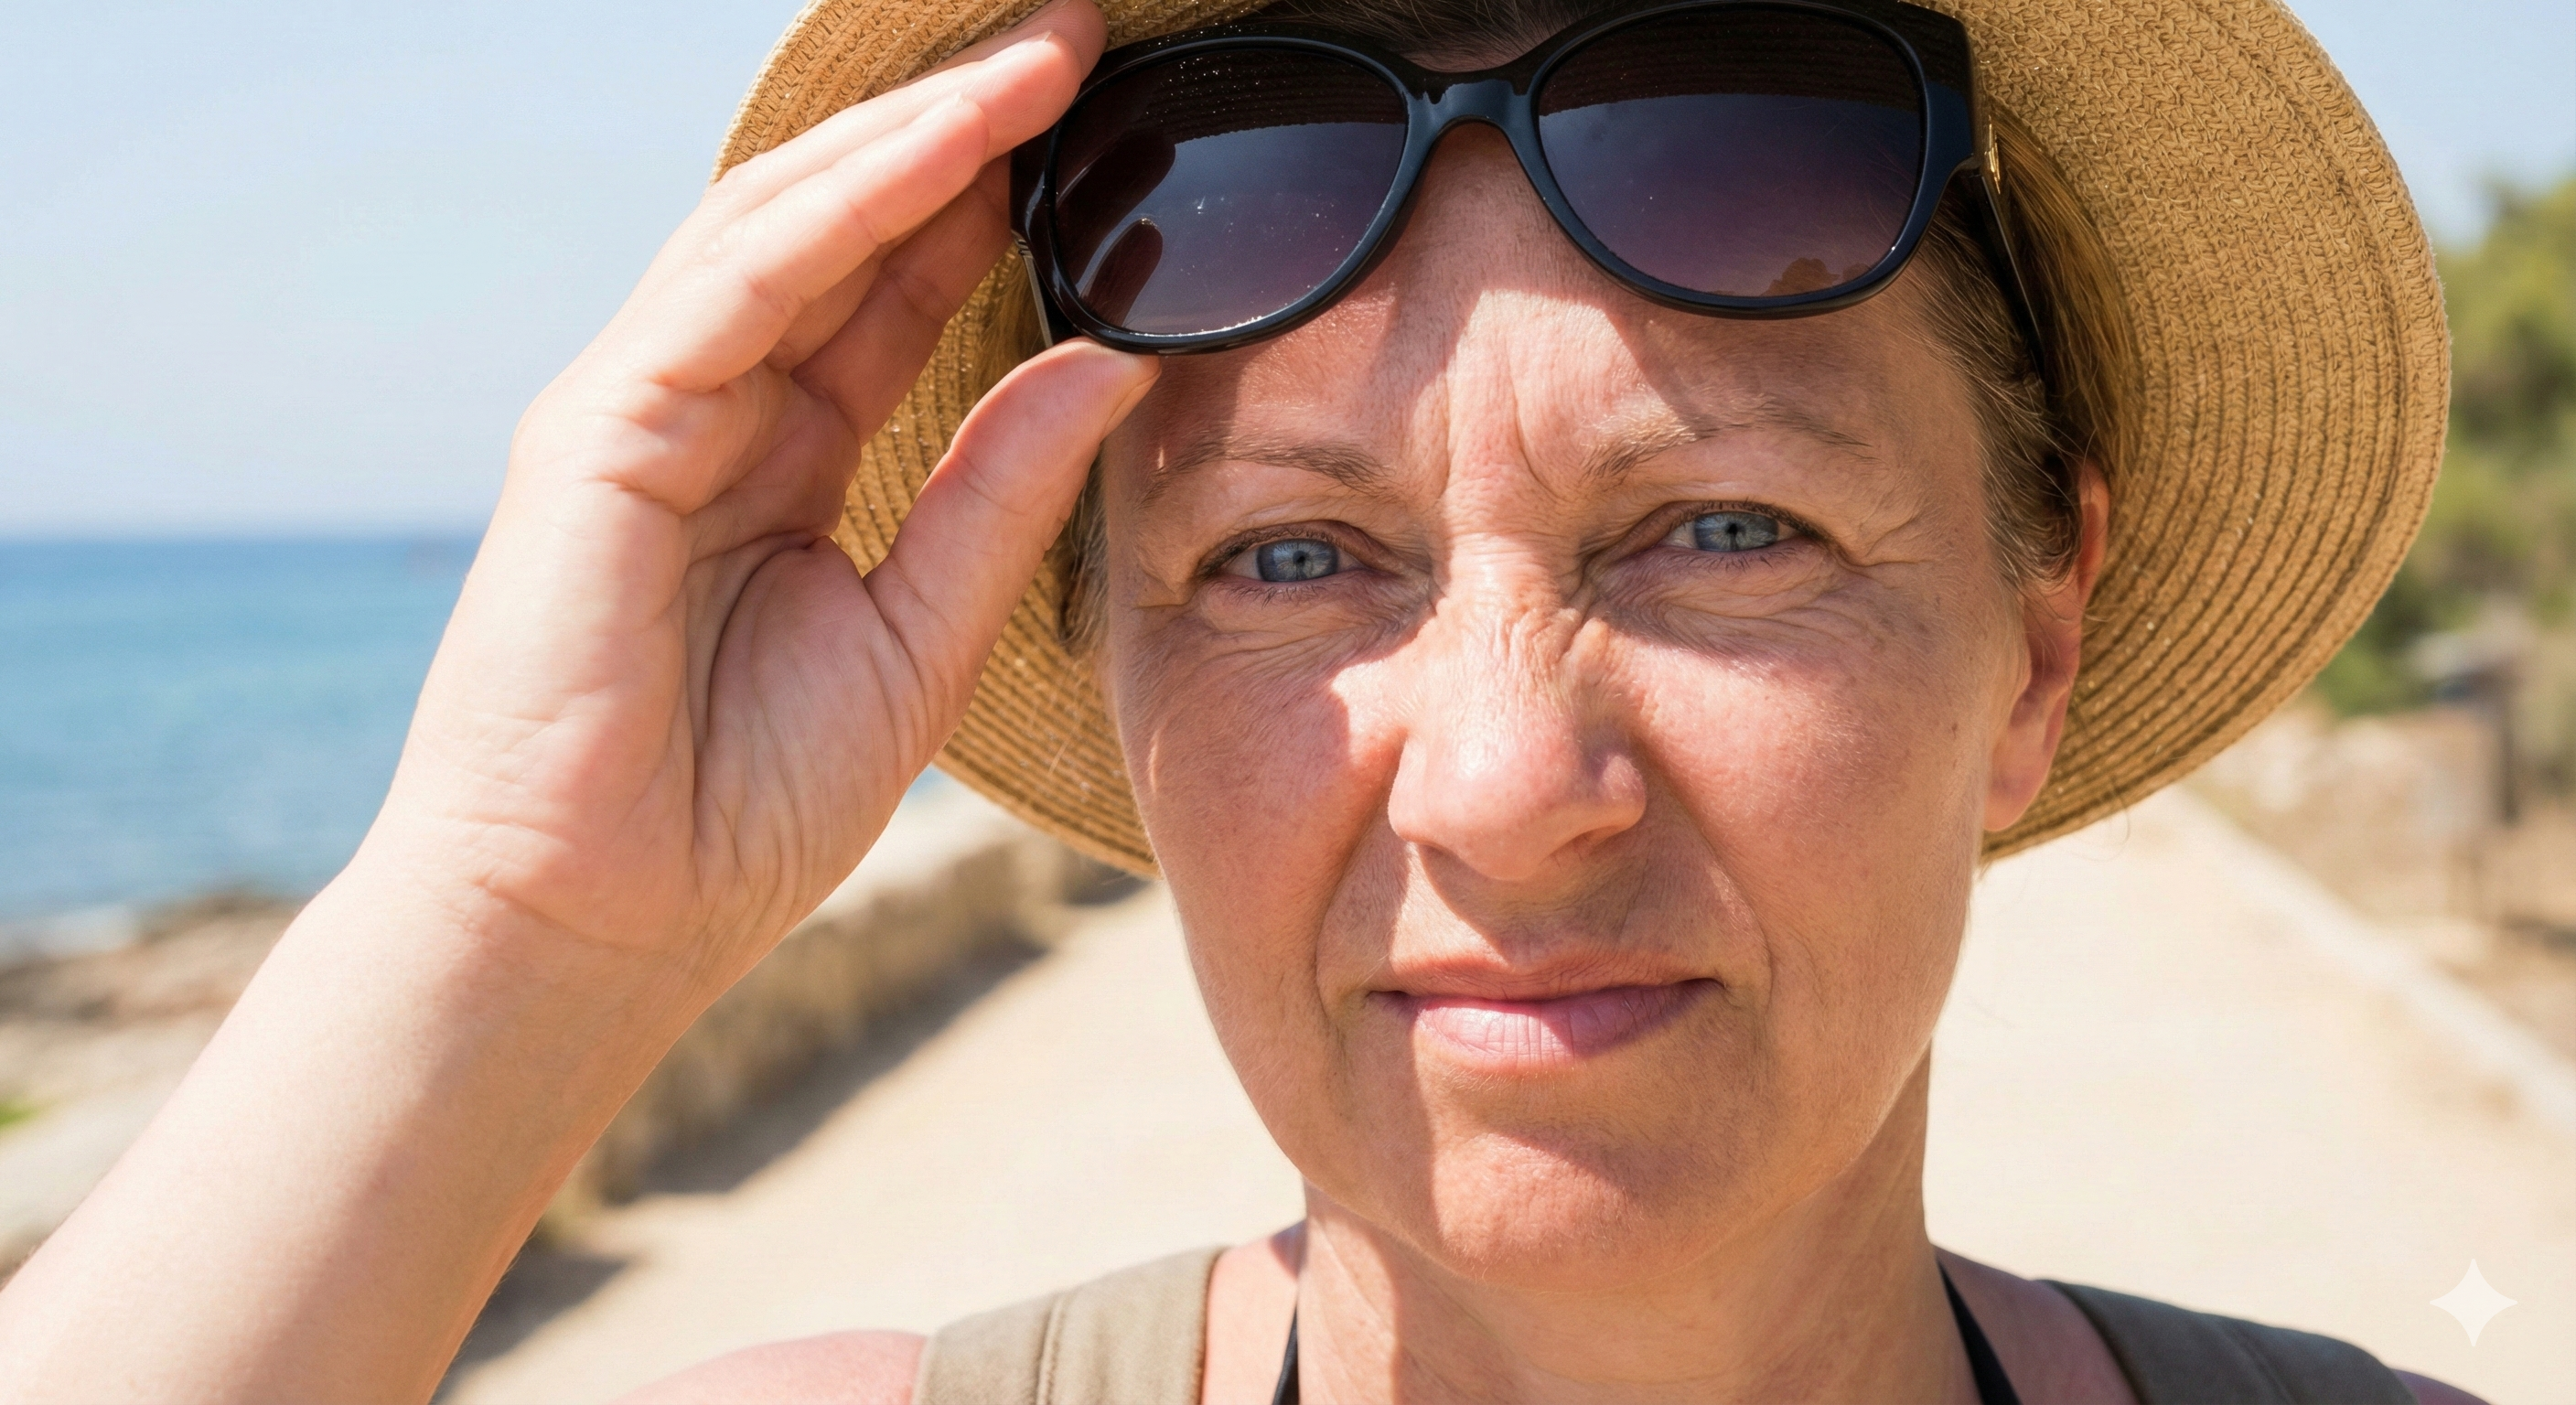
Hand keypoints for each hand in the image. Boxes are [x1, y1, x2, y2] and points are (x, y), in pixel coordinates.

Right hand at [376, 0, 1150, 986]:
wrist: (599, 927)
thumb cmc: (737, 812)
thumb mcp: (916, 639)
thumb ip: (998, 498)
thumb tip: (1109, 365)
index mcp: (783, 460)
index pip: (893, 296)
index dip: (991, 208)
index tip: (1102, 140)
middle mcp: (710, 410)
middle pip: (844, 231)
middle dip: (962, 134)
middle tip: (1080, 47)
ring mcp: (644, 409)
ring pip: (787, 225)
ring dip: (917, 137)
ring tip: (1038, 64)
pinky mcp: (600, 431)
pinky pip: (736, 287)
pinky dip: (843, 211)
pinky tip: (949, 153)